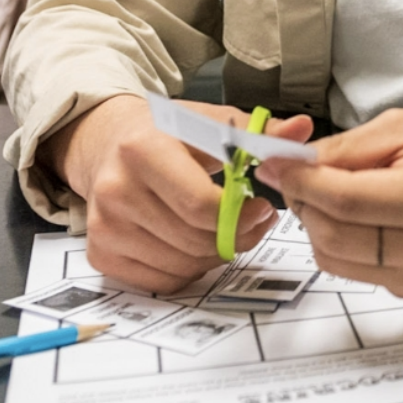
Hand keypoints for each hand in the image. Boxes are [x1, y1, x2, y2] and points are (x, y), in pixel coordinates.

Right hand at [43, 95, 313, 293]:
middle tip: (252, 221)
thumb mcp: (210, 121)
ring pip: (182, 264)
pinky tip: (195, 242)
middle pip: (194, 239)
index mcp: (143, 149)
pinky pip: (163, 280)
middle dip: (236, 236)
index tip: (262, 207)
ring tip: (225, 229)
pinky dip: (189, 269)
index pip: (200, 205)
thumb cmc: (165, 133)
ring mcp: (105, 224)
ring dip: (215, 254)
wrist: (107, 142)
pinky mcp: (101, 251)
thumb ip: (258, 132)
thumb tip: (301, 132)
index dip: (241, 215)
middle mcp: (116, 188)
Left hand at [259, 107, 402, 296]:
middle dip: (303, 203)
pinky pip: (354, 269)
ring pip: (335, 259)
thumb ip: (345, 149)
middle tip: (296, 173)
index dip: (301, 182)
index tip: (274, 164)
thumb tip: (291, 163)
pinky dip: (338, 241)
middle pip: (334, 236)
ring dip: (316, 224)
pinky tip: (355, 213)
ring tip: (328, 190)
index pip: (346, 200)